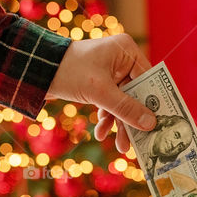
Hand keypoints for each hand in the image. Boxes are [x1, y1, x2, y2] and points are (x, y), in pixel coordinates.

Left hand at [46, 34, 155, 151]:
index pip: (149, 79)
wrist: (36, 71)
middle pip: (137, 94)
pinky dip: (108, 118)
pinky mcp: (101, 83)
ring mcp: (111, 71)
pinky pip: (111, 103)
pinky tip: (101, 133)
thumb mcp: (99, 92)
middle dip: (134, 120)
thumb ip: (126, 108)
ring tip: (120, 146)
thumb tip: (151, 124)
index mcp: (126, 51)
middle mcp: (121, 59)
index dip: (154, 103)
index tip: (160, 124)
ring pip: (124, 102)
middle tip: (139, 142)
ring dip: (120, 124)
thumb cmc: (68, 71)